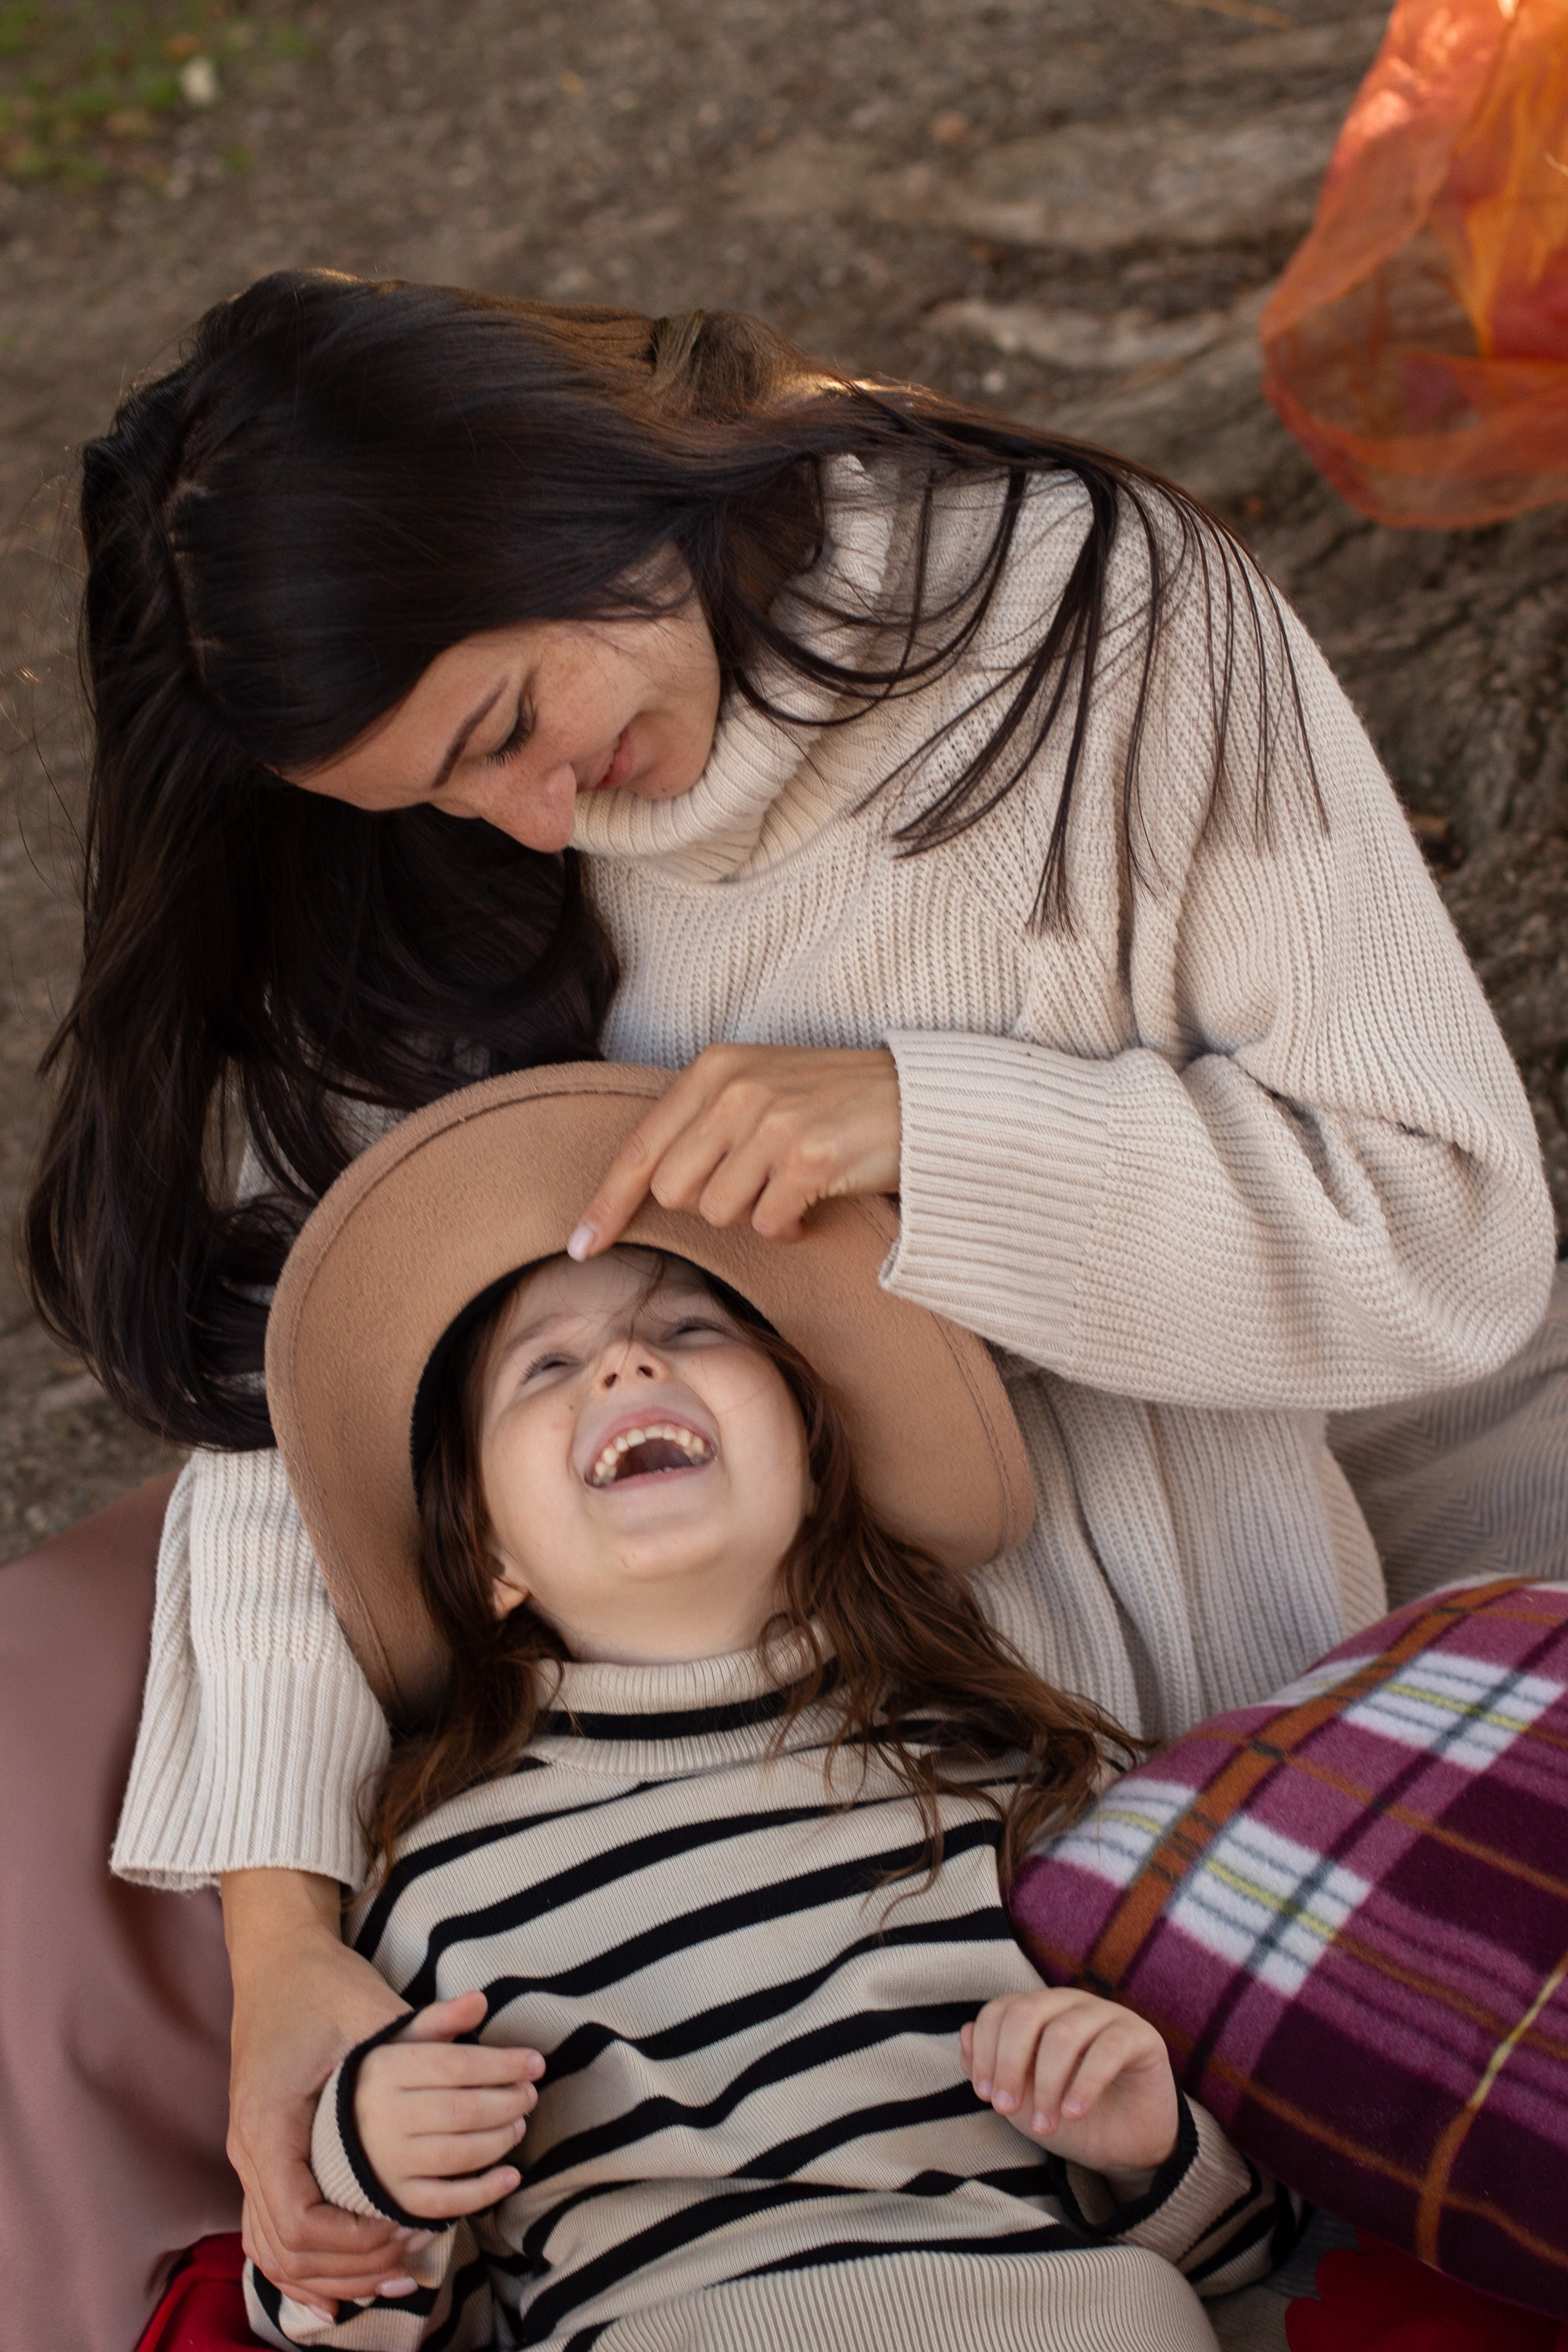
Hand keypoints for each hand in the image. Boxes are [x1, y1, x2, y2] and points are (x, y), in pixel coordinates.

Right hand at [223, 1869, 419, 2318]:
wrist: (276, 1957)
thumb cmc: (319, 1981)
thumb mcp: (366, 2005)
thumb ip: (419, 2025)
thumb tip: (480, 2008)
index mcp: (269, 2122)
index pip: (298, 2218)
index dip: (354, 2241)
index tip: (407, 2233)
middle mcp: (250, 2147)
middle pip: (291, 2243)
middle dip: (356, 2260)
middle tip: (412, 2258)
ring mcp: (250, 2152)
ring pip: (279, 2247)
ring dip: (335, 2270)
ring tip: (394, 2273)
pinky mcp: (264, 2149)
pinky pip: (277, 2226)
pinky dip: (313, 2257)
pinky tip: (357, 2272)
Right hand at [354, 1992, 544, 2220]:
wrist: (337, 2131)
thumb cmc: (387, 2078)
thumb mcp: (406, 2040)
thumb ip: (443, 2018)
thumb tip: (480, 1999)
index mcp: (387, 2070)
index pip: (456, 2066)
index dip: (503, 2065)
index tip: (535, 2063)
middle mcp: (384, 2118)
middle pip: (462, 2111)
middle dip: (507, 2102)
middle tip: (530, 2096)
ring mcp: (388, 2163)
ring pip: (457, 2155)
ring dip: (500, 2141)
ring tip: (520, 2125)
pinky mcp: (395, 2199)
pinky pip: (444, 2203)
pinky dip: (483, 2193)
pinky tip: (512, 2176)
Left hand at [570, 1044, 901, 1255]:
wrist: (922, 1100)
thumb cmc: (835, 1102)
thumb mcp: (759, 1090)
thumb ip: (703, 1125)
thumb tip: (647, 1187)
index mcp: (715, 1069)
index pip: (641, 1147)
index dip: (608, 1203)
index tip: (582, 1246)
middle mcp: (737, 1089)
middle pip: (675, 1191)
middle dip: (708, 1207)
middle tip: (753, 1191)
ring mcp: (772, 1121)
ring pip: (719, 1213)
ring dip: (753, 1217)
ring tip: (788, 1191)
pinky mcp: (808, 1157)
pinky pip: (768, 1225)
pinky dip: (788, 1231)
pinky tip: (810, 1210)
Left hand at [960, 1987, 1178, 2181]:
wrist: (1125, 2149)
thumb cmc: (1067, 2116)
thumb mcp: (1020, 2099)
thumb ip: (989, 2067)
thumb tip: (964, 2032)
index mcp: (1039, 2011)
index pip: (1000, 2011)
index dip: (985, 2051)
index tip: (985, 2096)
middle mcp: (1070, 2004)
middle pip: (1026, 2013)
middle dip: (1008, 2063)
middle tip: (1005, 2109)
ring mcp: (1107, 2015)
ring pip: (1064, 2033)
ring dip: (1047, 2084)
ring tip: (1046, 2125)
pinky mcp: (1140, 2037)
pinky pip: (1109, 2048)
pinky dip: (1085, 2082)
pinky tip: (1074, 2113)